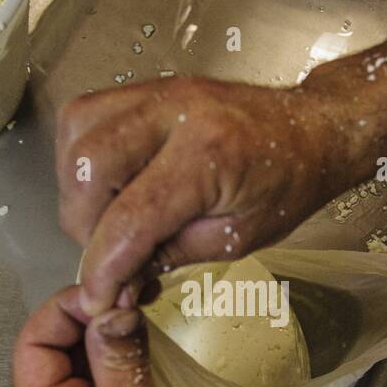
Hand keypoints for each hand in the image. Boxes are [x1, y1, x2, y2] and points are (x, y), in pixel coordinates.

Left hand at [11, 287, 218, 386]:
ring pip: (87, 360)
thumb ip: (121, 362)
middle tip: (137, 295)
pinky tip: (155, 342)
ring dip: (114, 334)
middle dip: (93, 316)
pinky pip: (110, 379)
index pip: (32, 343)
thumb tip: (113, 306)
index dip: (65, 308)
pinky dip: (129, 355)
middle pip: (57, 347)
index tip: (110, 290)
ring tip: (149, 311)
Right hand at [56, 77, 346, 315]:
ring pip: (75, 138)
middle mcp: (175, 112)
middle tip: (112, 253)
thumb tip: (118, 282)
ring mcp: (156, 93)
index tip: (99, 296)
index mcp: (209, 152)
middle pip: (87, 169)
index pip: (131, 219)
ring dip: (79, 192)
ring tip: (113, 218)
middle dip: (84, 226)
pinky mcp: (143, 90)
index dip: (104, 268)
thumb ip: (169, 257)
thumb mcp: (236, 238)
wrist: (310, 130)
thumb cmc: (288, 179)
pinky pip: (84, 119)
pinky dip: (81, 159)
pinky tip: (111, 185)